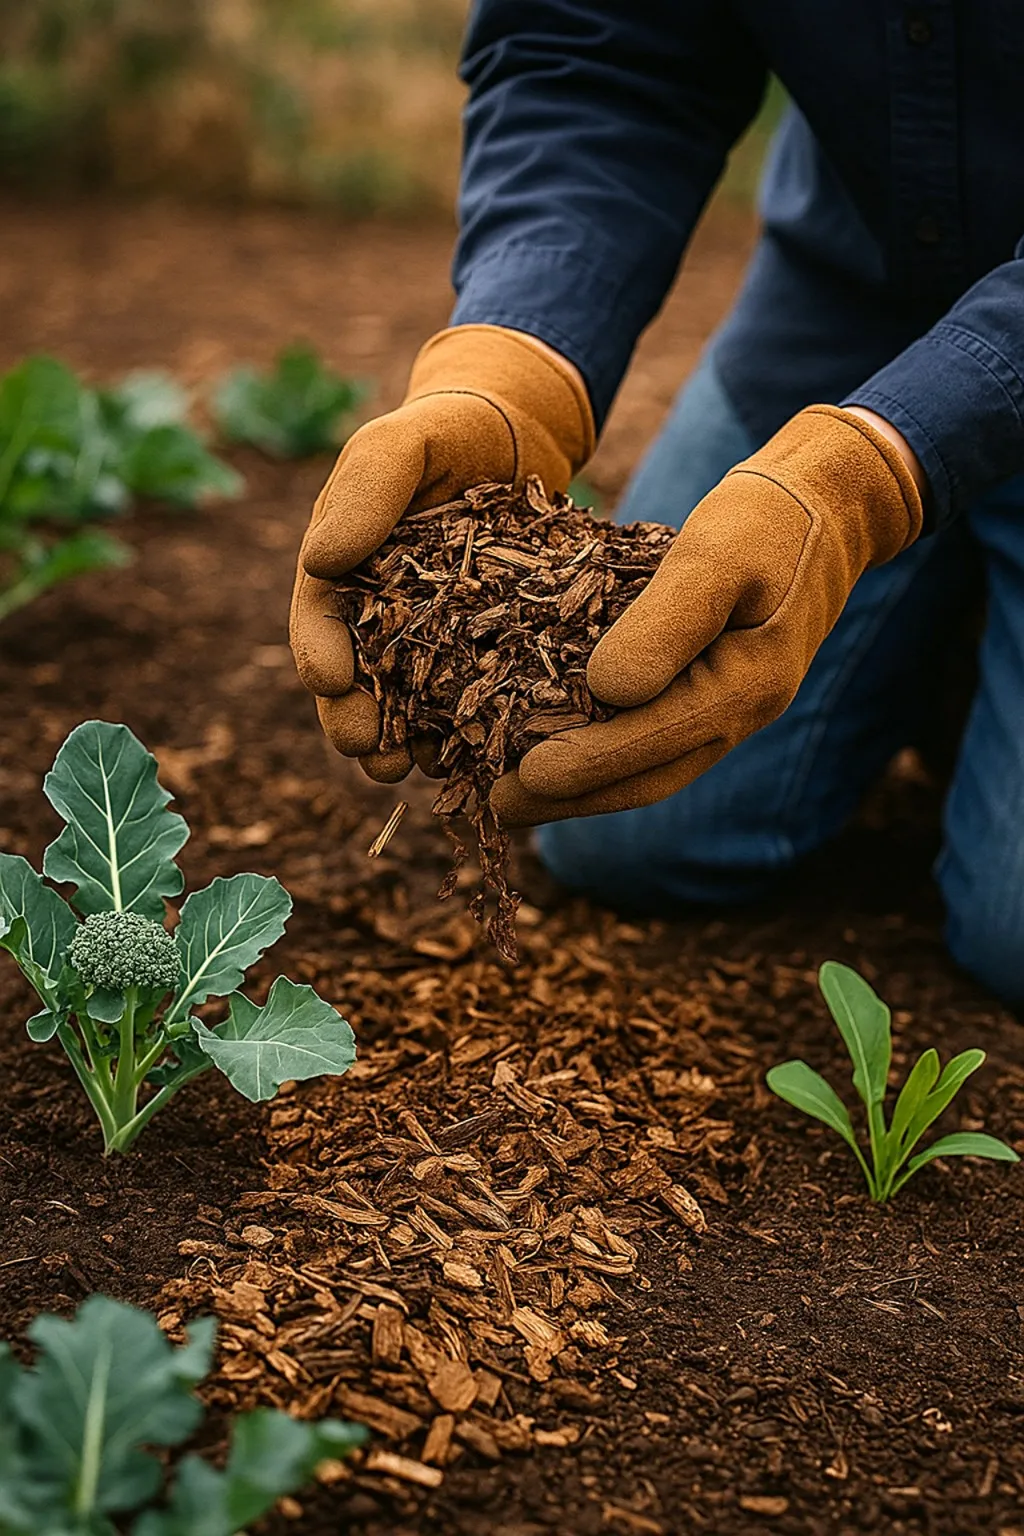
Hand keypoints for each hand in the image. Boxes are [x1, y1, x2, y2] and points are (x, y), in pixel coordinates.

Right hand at [290, 325, 592, 780]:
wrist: (521, 436)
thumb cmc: (447, 432)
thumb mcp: (400, 443)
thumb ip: (364, 490)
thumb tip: (319, 560)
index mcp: (343, 574)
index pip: (319, 623)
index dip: (320, 655)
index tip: (329, 680)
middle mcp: (378, 618)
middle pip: (357, 681)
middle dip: (355, 720)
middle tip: (365, 750)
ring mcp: (431, 642)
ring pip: (408, 705)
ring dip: (401, 742)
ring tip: (406, 770)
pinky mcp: (484, 654)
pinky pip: (469, 701)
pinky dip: (464, 732)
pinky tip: (472, 758)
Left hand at [491, 404, 924, 824]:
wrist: (827, 507)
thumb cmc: (767, 519)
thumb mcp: (714, 552)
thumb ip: (667, 622)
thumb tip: (606, 690)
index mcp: (746, 686)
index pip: (653, 741)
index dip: (585, 765)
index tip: (523, 779)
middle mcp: (739, 714)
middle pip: (647, 777)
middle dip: (570, 798)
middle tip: (497, 806)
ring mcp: (729, 710)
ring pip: (649, 766)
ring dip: (583, 785)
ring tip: (513, 792)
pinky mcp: (712, 693)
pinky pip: (653, 737)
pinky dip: (602, 750)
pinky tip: (555, 744)